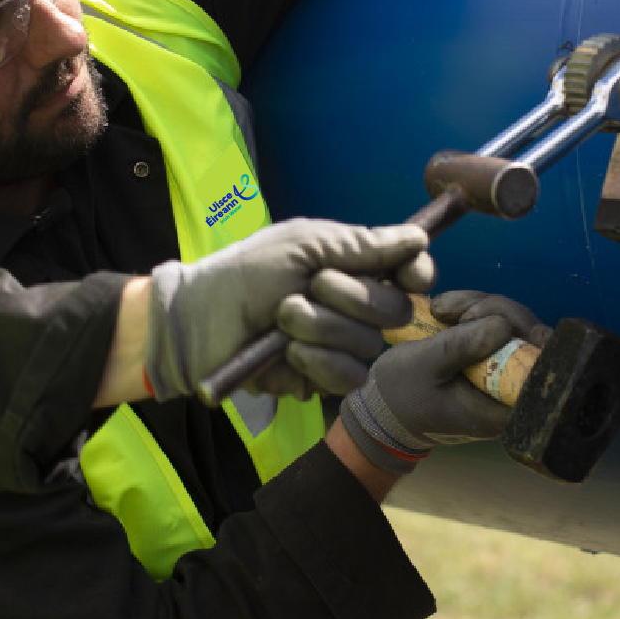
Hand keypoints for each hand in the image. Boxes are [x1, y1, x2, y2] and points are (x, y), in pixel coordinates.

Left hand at [144, 218, 434, 403]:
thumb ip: (361, 245)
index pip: (408, 273)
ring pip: (368, 345)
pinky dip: (317, 362)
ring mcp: (339, 346)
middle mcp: (354, 308)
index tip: (411, 275)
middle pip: (396, 311)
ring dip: (321, 328)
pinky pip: (347, 377)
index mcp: (352, 268)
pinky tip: (288, 353)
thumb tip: (418, 237)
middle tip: (310, 286)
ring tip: (282, 319)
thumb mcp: (303, 245)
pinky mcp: (321, 381)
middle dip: (351, 296)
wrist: (200, 319)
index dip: (418, 273)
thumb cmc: (246, 272)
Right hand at [338, 288, 538, 473]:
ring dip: (481, 308)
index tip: (481, 316)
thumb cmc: (399, 395)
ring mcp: (504, 378)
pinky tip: (448, 312)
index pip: (540, 364)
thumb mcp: (424, 366)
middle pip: (532, 339)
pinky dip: (476, 313)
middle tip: (450, 310)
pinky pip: (498, 329)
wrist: (382, 412)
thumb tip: (504, 325)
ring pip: (515, 328)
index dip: (522, 329)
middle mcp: (511, 396)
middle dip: (494, 311)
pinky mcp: (492, 362)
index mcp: (501, 409)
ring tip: (442, 310)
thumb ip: (462, 347)